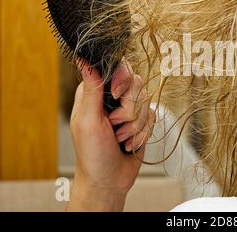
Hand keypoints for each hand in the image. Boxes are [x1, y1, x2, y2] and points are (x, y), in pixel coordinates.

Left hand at [67, 60, 155, 211]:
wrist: (108, 179)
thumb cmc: (92, 153)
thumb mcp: (88, 120)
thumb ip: (91, 89)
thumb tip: (83, 58)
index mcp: (95, 91)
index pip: (117, 68)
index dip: (122, 79)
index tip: (116, 94)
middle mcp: (113, 96)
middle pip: (136, 84)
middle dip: (128, 110)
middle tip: (114, 125)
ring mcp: (129, 108)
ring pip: (147, 101)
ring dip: (134, 125)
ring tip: (119, 138)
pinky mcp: (142, 120)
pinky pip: (153, 116)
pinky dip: (142, 133)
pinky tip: (129, 143)